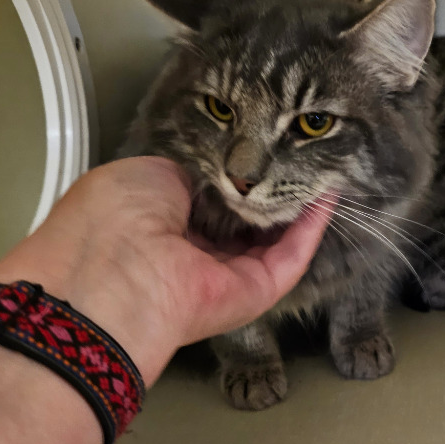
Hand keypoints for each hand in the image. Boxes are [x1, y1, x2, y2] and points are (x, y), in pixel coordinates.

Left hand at [0, 157, 331, 385]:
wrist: (117, 271)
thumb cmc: (116, 216)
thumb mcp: (151, 171)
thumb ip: (193, 172)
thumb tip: (224, 172)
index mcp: (158, 224)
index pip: (207, 201)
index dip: (236, 176)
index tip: (264, 150)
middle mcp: (191, 254)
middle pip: (244, 222)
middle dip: (273, 190)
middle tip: (304, 157)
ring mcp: (225, 277)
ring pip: (273, 241)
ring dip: (299, 207)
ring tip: (326, 170)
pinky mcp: (255, 293)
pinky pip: (290, 258)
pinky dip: (311, 228)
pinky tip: (328, 196)